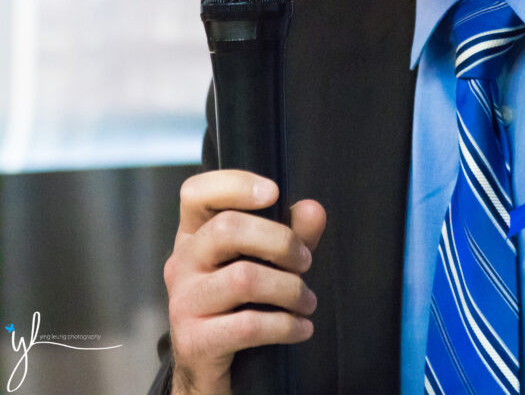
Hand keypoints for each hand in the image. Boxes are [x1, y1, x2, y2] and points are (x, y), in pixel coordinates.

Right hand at [165, 170, 325, 394]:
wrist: (209, 369)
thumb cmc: (239, 305)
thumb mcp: (264, 263)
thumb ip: (290, 233)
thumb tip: (313, 210)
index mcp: (193, 235)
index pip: (197, 192)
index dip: (234, 184)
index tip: (274, 192)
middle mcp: (181, 262)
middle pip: (227, 228)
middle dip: (280, 241)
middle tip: (306, 261)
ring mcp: (183, 301)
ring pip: (243, 278)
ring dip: (290, 288)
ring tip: (308, 301)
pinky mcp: (194, 340)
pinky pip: (247, 326)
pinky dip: (285, 326)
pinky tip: (301, 328)